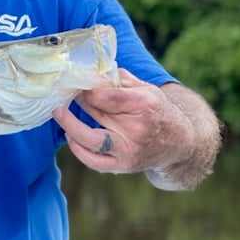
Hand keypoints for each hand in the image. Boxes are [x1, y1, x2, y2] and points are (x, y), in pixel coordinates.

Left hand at [52, 69, 187, 175]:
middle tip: (66, 94)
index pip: (105, 96)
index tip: (79, 85)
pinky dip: (78, 149)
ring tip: (59, 112)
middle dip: (78, 102)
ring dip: (69, 125)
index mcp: (143, 104)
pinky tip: (70, 135)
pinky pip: (94, 162)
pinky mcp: (123, 166)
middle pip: (97, 114)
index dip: (87, 90)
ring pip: (90, 140)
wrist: (180, 142)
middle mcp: (137, 129)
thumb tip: (92, 73)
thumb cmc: (158, 111)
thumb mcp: (146, 89)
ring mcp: (129, 150)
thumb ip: (119, 79)